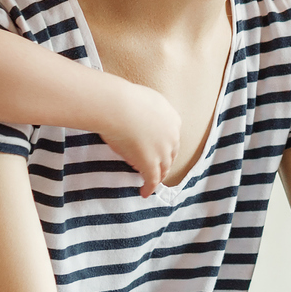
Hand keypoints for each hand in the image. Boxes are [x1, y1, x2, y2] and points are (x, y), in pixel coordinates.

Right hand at [96, 77, 182, 194]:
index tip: (157, 150)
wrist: (118, 106)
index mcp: (172, 119)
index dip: (165, 146)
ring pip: (163, 168)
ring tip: (150, 181)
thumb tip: (136, 115)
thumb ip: (146, 110)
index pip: (172, 137)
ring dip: (157, 175)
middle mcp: (172, 136)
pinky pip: (152, 179)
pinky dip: (149, 187)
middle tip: (155, 168)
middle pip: (170, 154)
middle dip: (164, 162)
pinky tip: (144, 192)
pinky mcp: (150, 163)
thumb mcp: (143, 99)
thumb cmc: (123, 98)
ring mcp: (162, 151)